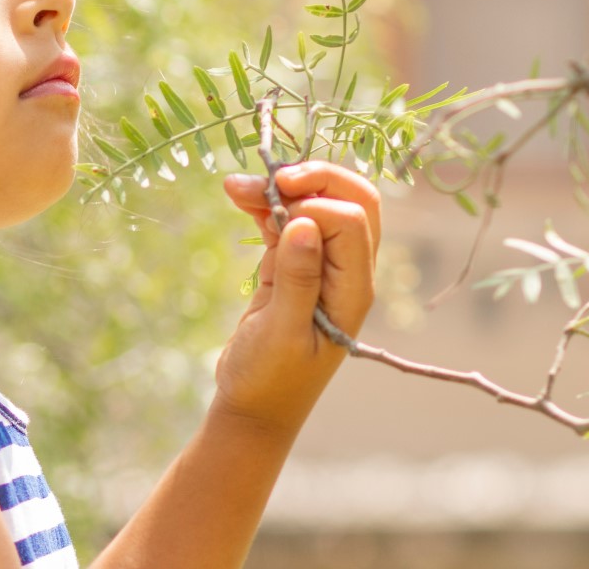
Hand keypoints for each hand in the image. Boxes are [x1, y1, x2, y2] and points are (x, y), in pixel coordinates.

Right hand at [212, 160, 380, 431]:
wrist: (252, 409)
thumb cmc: (269, 380)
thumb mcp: (281, 333)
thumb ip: (297, 278)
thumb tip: (306, 222)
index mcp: (353, 289)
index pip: (350, 221)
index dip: (315, 204)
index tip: (274, 210)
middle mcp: (345, 272)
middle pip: (352, 201)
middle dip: (313, 178)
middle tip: (269, 178)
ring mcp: (320, 266)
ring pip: (318, 205)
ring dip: (281, 188)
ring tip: (235, 186)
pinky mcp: (293, 266)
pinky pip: (288, 222)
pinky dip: (266, 205)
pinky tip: (239, 199)